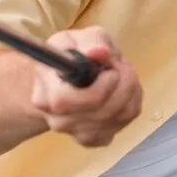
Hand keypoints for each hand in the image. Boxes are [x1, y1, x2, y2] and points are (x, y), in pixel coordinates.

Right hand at [29, 26, 141, 147]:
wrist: (63, 79)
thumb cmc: (69, 56)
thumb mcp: (76, 37)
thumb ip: (90, 42)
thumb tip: (100, 52)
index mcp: (45, 95)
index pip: (69, 101)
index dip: (99, 86)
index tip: (109, 69)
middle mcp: (58, 120)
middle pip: (101, 111)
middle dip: (122, 83)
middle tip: (120, 65)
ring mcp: (76, 133)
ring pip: (118, 116)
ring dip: (130, 90)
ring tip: (121, 74)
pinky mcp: (94, 139)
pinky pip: (123, 123)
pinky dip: (131, 103)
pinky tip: (122, 91)